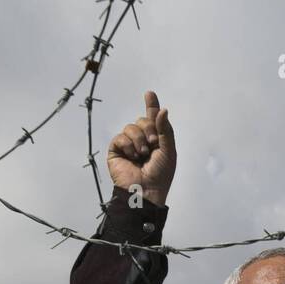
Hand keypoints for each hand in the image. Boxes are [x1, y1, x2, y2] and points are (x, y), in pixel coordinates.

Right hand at [106, 90, 175, 206]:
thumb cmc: (160, 174)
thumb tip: (162, 110)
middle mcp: (141, 140)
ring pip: (130, 127)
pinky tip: (132, 157)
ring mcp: (128, 145)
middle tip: (153, 144)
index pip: (152, 119)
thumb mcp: (168, 150)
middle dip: (148, 129)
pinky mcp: (116, 150)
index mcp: (155, 139)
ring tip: (142, 155)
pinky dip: (128, 146)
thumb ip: (165, 129)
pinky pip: (120, 137)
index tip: (149, 93)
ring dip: (139, 140)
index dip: (151, 105)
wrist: (146, 190)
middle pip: (141, 120)